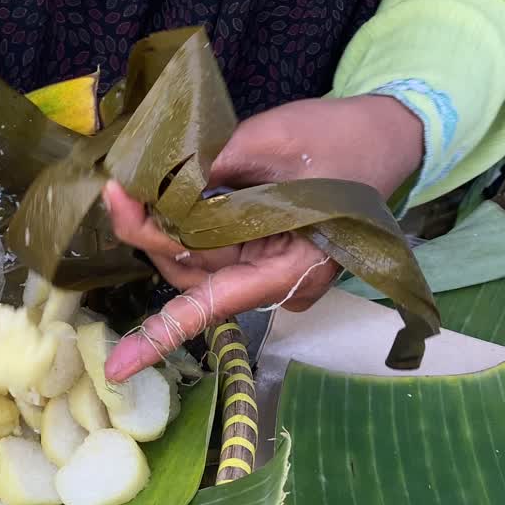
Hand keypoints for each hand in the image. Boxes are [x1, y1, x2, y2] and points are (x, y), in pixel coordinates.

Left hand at [103, 95, 422, 381]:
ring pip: (192, 261)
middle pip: (192, 275)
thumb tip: (156, 183)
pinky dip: (182, 221)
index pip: (212, 304)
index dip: (161, 333)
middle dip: (152, 236)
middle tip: (118, 191)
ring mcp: (264, 268)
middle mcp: (273, 282)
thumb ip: (214, 167)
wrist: (387, 135)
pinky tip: (158, 194)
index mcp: (288, 269)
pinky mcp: (257, 248)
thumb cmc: (342, 140)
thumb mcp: (274, 142)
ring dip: (162, 227)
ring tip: (135, 185)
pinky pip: (207, 246)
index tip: (116, 368)